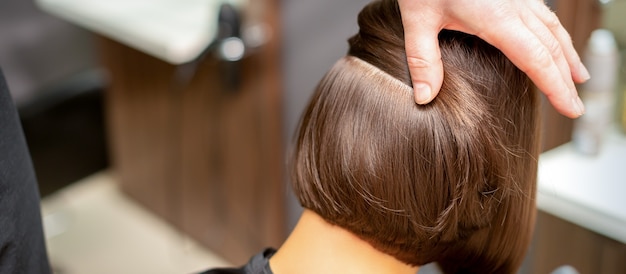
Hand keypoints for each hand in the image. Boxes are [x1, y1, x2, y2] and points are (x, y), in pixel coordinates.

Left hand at [398, 0, 588, 117]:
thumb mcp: (417, 19)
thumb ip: (422, 60)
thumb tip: (424, 98)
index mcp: (497, 17)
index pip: (536, 59)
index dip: (555, 87)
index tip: (570, 109)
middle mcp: (515, 6)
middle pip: (551, 47)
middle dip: (565, 80)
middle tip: (575, 108)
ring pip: (552, 28)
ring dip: (567, 55)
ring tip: (577, 78)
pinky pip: (543, 15)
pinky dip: (556, 34)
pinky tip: (555, 43)